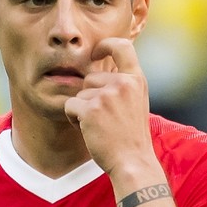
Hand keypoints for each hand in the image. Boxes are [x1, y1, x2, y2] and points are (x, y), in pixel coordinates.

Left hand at [64, 38, 158, 177]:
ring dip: (82, 110)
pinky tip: (89, 131)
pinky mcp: (91, 108)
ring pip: (79, 94)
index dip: (105, 45)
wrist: (132, 161)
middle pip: (90, 78)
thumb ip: (123, 85)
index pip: (122, 47)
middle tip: (104, 118)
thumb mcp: (136, 102)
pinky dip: (74, 119)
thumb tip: (98, 71)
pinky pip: (70, 106)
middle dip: (90, 96)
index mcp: (137, 80)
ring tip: (100, 126)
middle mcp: (123, 83)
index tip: (96, 52)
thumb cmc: (131, 136)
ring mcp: (106, 94)